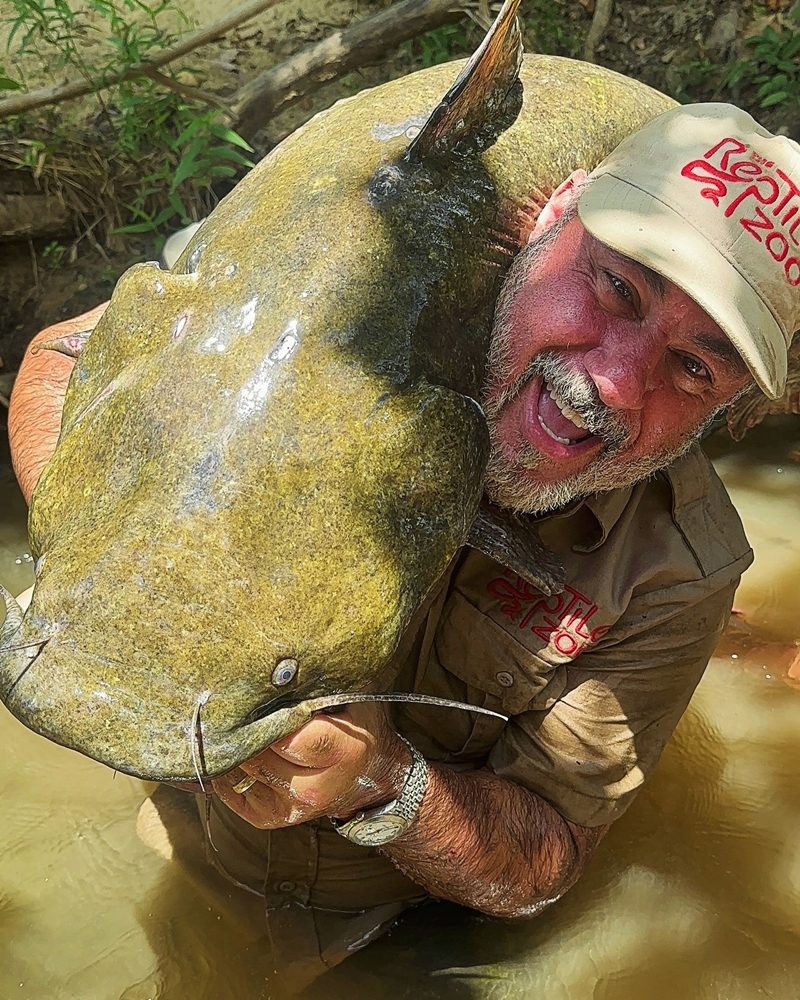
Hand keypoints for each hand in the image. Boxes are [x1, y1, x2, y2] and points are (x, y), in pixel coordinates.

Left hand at [212, 702, 410, 829]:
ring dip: (233, 747)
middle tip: (228, 703)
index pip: (288, 734)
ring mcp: (290, 808)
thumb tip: (283, 659)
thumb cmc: (359, 729)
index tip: (250, 692)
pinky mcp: (270, 819)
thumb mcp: (354, 699)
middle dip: (243, 728)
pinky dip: (227, 769)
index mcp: (339, 752)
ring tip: (229, 723)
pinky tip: (235, 749)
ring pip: (240, 771)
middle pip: (258, 754)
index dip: (266, 714)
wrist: (371, 778)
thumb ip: (324, 684)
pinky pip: (230, 790)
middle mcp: (313, 788)